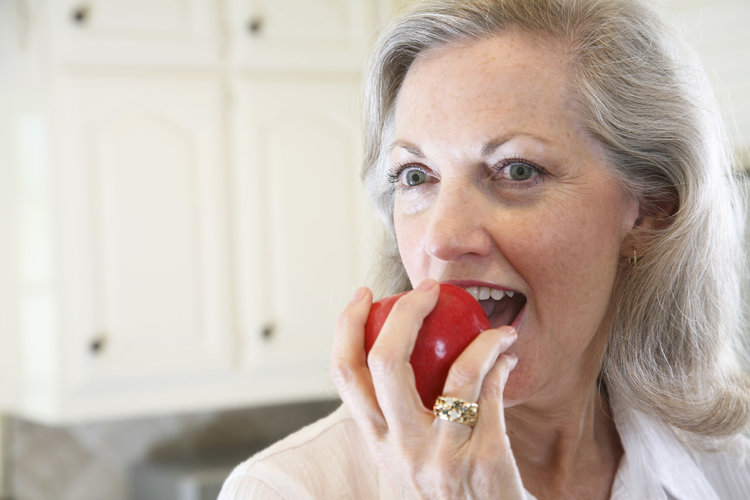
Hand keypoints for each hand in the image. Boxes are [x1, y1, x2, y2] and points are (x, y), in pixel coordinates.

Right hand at [330, 279, 525, 498]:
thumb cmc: (446, 489)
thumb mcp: (406, 456)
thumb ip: (397, 412)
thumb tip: (401, 344)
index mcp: (376, 442)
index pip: (345, 373)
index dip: (347, 326)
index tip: (363, 295)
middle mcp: (402, 448)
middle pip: (386, 362)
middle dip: (406, 313)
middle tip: (427, 289)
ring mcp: (443, 456)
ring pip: (458, 375)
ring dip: (483, 339)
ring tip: (496, 327)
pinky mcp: (485, 460)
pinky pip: (494, 394)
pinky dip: (501, 365)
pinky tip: (506, 357)